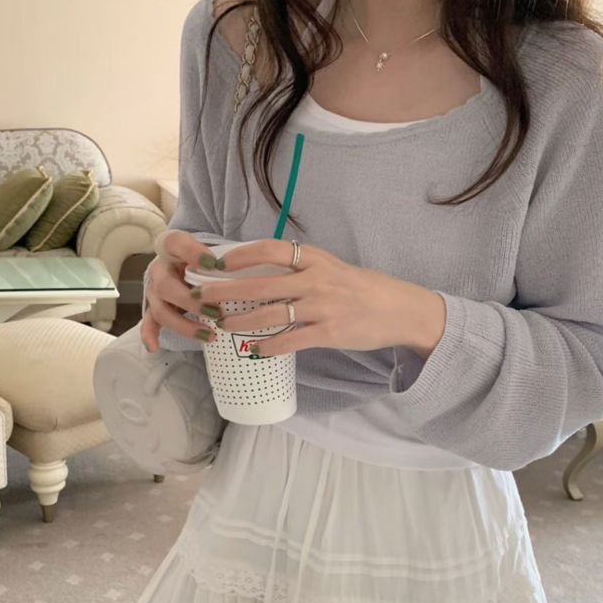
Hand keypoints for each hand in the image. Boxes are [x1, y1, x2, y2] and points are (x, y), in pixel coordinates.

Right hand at [140, 230, 222, 351]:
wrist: (189, 264)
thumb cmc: (203, 258)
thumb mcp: (212, 248)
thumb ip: (219, 255)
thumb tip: (222, 268)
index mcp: (172, 248)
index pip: (176, 243)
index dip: (193, 253)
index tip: (213, 263)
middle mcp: (159, 269)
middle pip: (166, 286)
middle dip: (191, 302)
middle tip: (216, 312)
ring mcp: (155, 291)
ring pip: (161, 310)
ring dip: (184, 325)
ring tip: (210, 335)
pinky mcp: (154, 308)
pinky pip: (148, 322)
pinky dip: (149, 335)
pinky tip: (154, 348)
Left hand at [188, 239, 446, 358]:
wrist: (400, 309)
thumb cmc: (363, 288)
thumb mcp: (331, 267)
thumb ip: (301, 269)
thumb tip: (262, 273)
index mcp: (314, 259)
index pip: (269, 250)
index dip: (239, 256)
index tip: (215, 262)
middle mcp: (316, 280)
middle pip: (261, 284)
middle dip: (226, 291)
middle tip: (202, 297)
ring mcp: (322, 307)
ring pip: (271, 314)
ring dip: (241, 322)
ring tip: (221, 327)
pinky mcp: (329, 333)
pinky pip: (291, 340)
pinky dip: (270, 346)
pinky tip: (255, 351)